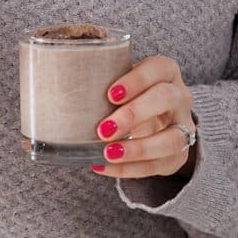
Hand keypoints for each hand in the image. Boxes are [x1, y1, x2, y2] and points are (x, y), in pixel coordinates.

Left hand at [91, 54, 195, 180]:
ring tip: (107, 153)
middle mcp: (180, 97)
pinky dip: (130, 169)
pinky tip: (104, 166)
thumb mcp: (121, 84)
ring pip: (171, 138)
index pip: (159, 68)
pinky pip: (158, 165)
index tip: (110, 94)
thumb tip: (53, 87)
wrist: (157, 123)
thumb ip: (98, 82)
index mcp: (166, 72)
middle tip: (104, 128)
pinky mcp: (178, 155)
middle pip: (166, 99)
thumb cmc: (129, 97)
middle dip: (134, 114)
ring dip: (138, 148)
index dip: (137, 80)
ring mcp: (183, 127)